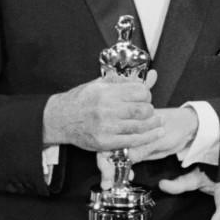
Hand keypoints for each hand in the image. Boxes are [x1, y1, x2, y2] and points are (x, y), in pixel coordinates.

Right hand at [43, 69, 160, 151]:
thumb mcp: (100, 84)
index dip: (147, 94)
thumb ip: (125, 81)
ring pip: (139, 126)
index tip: (146, 96)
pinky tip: (155, 134)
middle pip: (142, 110)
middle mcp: (106, 109)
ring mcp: (105, 127)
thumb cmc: (81, 99)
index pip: (139, 92)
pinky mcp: (104, 142)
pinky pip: (131, 141)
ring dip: (153, 124)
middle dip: (150, 109)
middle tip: (150, 110)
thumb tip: (151, 76)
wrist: (60, 119)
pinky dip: (147, 138)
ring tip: (159, 122)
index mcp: (106, 92)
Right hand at [97, 105, 200, 189]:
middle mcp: (128, 133)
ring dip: (113, 171)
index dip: (105, 158)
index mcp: (130, 124)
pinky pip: (126, 160)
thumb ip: (143, 148)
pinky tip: (129, 176)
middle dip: (106, 167)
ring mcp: (132, 142)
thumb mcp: (160, 139)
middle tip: (107, 183)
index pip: (110, 141)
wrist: (189, 127)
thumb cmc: (175, 126)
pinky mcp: (138, 150)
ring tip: (113, 183)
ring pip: (116, 157)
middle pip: (108, 150)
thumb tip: (127, 159)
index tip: (106, 174)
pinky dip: (124, 169)